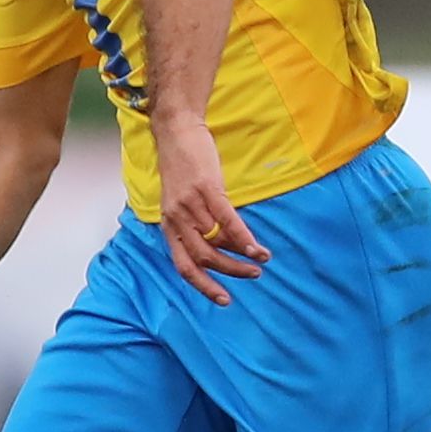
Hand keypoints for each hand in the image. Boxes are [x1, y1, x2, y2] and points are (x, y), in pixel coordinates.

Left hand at [151, 113, 267, 306]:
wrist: (176, 131)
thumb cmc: (183, 167)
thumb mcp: (182, 201)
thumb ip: (196, 224)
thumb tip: (226, 246)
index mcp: (168, 226)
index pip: (183, 266)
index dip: (204, 286)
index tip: (225, 300)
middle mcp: (176, 219)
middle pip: (203, 259)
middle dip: (230, 273)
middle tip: (253, 276)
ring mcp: (190, 205)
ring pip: (216, 242)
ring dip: (242, 256)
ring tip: (261, 261)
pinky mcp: (206, 189)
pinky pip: (226, 221)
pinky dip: (244, 238)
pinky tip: (258, 249)